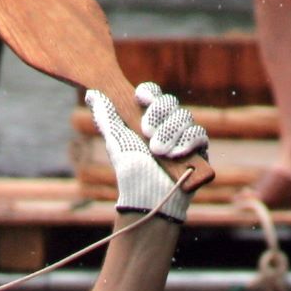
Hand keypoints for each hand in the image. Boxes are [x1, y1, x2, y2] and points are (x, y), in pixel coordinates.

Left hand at [90, 82, 207, 221]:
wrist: (147, 198)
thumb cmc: (130, 171)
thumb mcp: (115, 141)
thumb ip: (106, 116)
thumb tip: (92, 94)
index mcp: (148, 119)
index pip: (153, 94)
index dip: (149, 93)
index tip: (140, 99)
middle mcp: (167, 125)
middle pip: (170, 102)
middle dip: (158, 114)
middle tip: (146, 133)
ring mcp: (184, 136)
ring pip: (184, 116)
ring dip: (170, 132)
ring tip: (158, 152)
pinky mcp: (198, 150)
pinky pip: (199, 134)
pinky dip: (187, 140)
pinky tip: (175, 153)